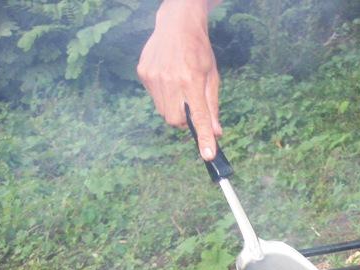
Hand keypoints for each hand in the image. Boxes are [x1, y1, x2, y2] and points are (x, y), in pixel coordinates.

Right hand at [137, 0, 221, 159]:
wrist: (176, 25)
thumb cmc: (199, 51)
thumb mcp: (212, 77)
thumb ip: (212, 107)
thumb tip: (215, 133)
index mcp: (192, 81)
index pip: (199, 117)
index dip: (203, 138)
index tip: (208, 155)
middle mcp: (171, 81)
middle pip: (176, 120)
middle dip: (184, 120)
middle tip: (190, 105)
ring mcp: (154, 77)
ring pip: (164, 112)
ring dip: (173, 108)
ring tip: (179, 88)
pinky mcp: (143, 73)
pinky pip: (154, 98)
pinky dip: (163, 96)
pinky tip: (168, 78)